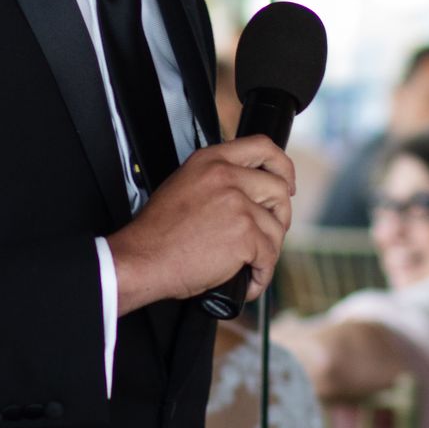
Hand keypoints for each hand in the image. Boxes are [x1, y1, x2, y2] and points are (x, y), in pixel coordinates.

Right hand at [106, 136, 296, 313]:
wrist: (142, 259)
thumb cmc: (157, 233)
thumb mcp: (184, 186)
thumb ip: (216, 181)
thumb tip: (247, 192)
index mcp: (210, 161)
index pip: (262, 146)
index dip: (282, 165)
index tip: (286, 183)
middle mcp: (226, 177)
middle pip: (278, 189)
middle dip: (280, 215)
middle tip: (269, 232)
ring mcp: (238, 205)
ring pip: (276, 228)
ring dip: (268, 251)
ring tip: (250, 264)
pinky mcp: (244, 235)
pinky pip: (269, 257)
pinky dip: (261, 275)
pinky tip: (247, 280)